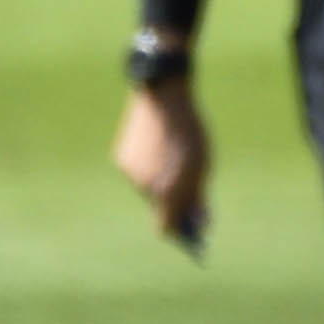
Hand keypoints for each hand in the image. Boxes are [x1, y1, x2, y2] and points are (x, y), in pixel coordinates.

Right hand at [115, 82, 211, 254]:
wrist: (162, 95)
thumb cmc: (189, 130)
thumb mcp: (203, 165)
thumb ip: (199, 197)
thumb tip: (200, 224)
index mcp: (168, 191)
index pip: (165, 227)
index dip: (177, 228)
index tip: (189, 227)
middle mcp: (144, 187)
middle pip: (158, 206)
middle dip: (172, 200)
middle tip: (189, 186)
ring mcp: (130, 172)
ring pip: (146, 187)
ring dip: (159, 181)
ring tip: (174, 159)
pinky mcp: (120, 157)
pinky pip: (136, 172)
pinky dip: (147, 167)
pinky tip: (158, 148)